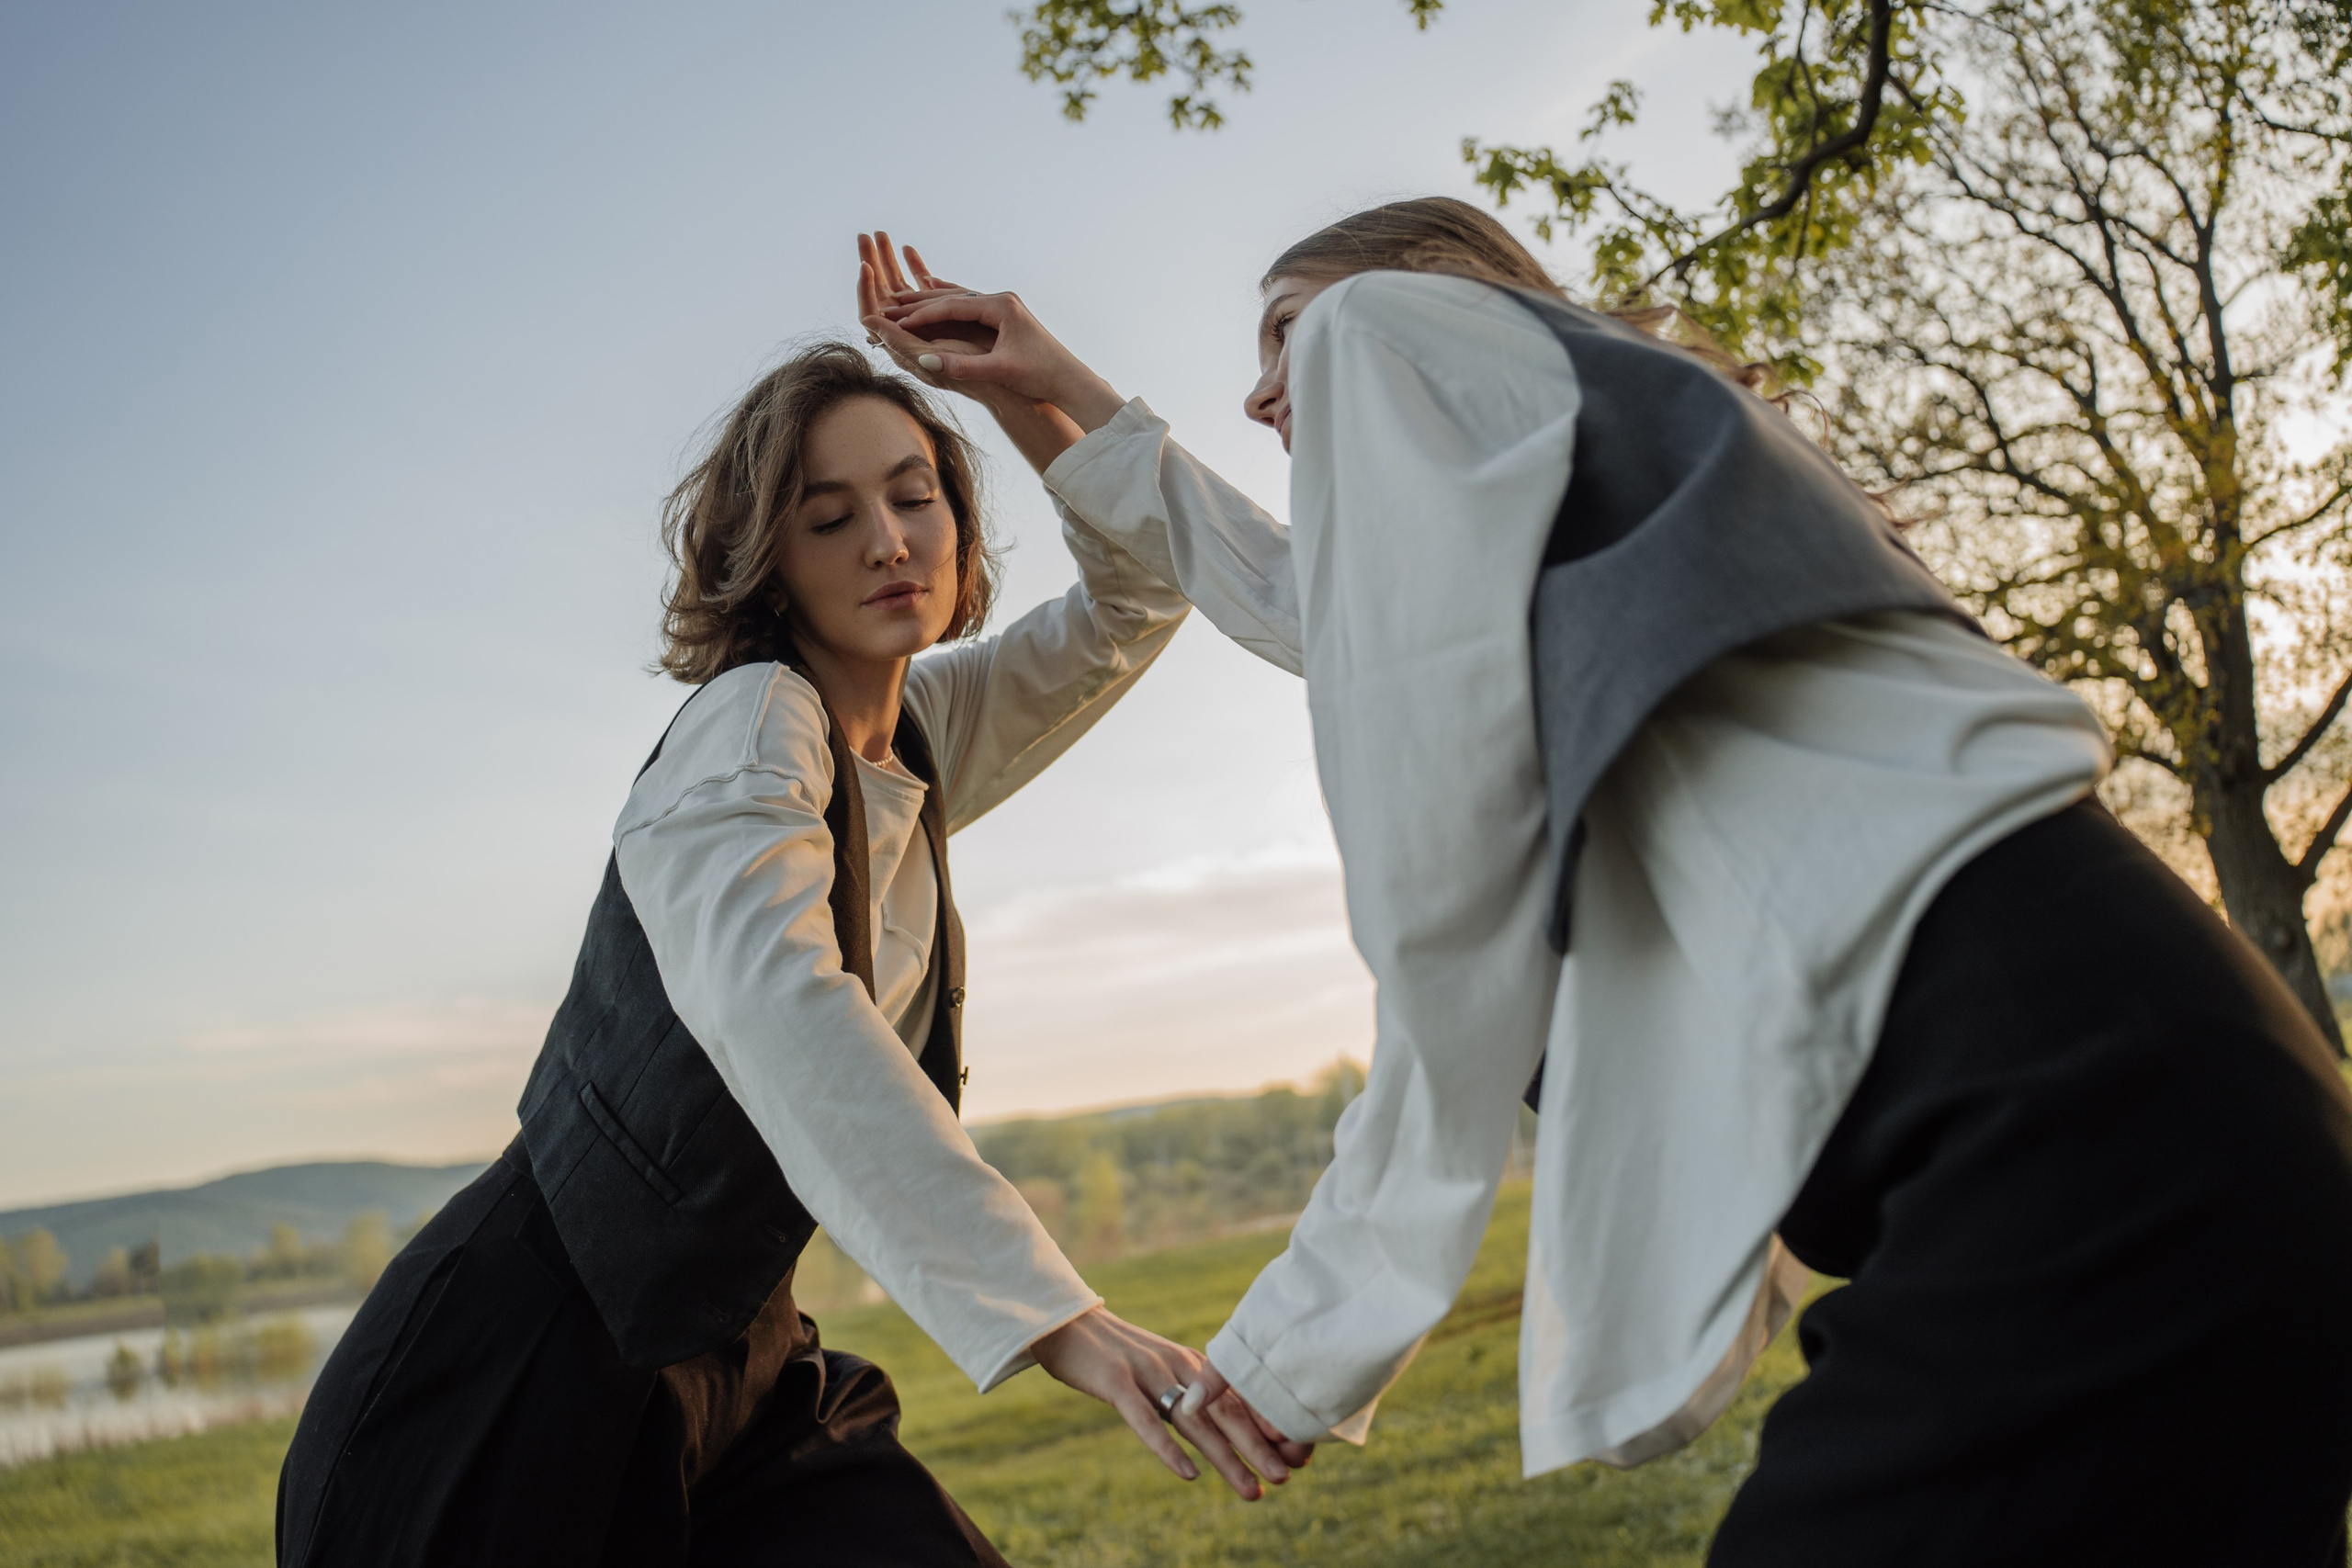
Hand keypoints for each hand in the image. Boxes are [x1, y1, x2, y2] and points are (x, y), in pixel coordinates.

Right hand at [855, 245, 1125, 434]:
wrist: (1071, 380)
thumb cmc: (1040, 376)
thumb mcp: (999, 371)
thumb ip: (961, 366)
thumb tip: (923, 362)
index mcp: (1001, 306)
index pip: (951, 306)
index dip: (921, 316)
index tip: (894, 323)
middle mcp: (1002, 299)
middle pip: (951, 297)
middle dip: (918, 304)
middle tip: (887, 307)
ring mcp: (1004, 305)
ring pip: (959, 299)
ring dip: (929, 302)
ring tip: (900, 302)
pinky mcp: (1006, 315)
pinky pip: (969, 305)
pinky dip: (947, 302)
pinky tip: (932, 294)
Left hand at [857, 233, 996, 395]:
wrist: (1011, 388)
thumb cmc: (977, 376)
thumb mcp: (934, 355)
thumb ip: (899, 340)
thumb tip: (866, 320)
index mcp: (904, 349)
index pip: (873, 316)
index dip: (866, 289)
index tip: (864, 264)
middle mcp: (914, 338)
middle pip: (886, 299)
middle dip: (877, 265)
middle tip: (866, 235)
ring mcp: (931, 330)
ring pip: (905, 291)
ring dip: (893, 263)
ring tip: (882, 236)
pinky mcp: (949, 323)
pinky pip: (928, 292)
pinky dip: (919, 273)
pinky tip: (912, 253)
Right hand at [1029, 1307, 1305, 1500]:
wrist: (1068, 1324)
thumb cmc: (1117, 1356)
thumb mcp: (1162, 1372)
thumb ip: (1192, 1396)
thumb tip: (1227, 1430)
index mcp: (1194, 1365)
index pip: (1239, 1399)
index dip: (1269, 1429)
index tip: (1298, 1458)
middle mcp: (1179, 1367)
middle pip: (1226, 1411)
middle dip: (1258, 1449)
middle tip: (1286, 1479)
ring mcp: (1148, 1373)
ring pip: (1195, 1422)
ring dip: (1226, 1458)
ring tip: (1251, 1489)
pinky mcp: (1116, 1382)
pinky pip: (1145, 1420)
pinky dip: (1168, 1448)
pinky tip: (1188, 1474)